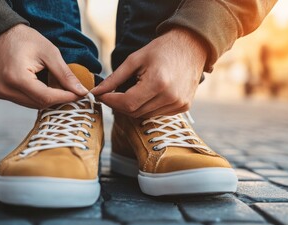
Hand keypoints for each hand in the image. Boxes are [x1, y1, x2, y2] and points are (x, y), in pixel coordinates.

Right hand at [0, 24, 88, 108]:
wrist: (0, 33)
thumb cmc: (25, 39)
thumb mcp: (50, 53)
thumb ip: (65, 74)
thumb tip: (81, 91)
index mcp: (17, 78)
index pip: (46, 97)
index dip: (65, 98)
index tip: (80, 94)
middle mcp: (6, 89)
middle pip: (40, 103)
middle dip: (58, 99)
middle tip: (72, 90)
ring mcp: (1, 92)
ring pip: (33, 104)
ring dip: (48, 98)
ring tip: (58, 87)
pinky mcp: (0, 92)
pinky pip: (24, 100)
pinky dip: (37, 96)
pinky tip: (43, 85)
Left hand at [91, 27, 206, 117]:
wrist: (192, 46)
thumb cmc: (161, 49)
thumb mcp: (135, 59)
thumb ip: (114, 78)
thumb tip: (96, 91)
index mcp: (158, 82)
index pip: (127, 103)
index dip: (110, 101)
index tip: (100, 95)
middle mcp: (170, 97)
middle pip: (135, 112)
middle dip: (119, 105)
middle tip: (111, 94)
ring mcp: (179, 104)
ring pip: (145, 115)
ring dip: (133, 107)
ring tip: (132, 91)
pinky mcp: (183, 107)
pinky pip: (157, 114)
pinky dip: (147, 107)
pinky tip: (148, 94)